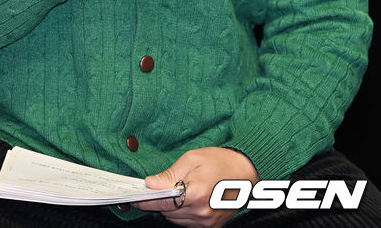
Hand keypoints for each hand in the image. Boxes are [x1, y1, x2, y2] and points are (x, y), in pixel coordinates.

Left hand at [133, 147, 258, 226]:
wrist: (246, 172)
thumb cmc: (220, 161)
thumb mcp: (192, 159)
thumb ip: (170, 174)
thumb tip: (151, 183)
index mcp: (196, 195)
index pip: (162, 204)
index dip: (146, 201)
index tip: (134, 198)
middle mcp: (201, 213)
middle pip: (168, 213)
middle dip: (160, 201)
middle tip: (159, 188)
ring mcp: (207, 222)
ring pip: (176, 220)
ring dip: (172, 208)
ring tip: (179, 190)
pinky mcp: (211, 227)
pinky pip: (187, 223)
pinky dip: (182, 213)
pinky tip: (187, 199)